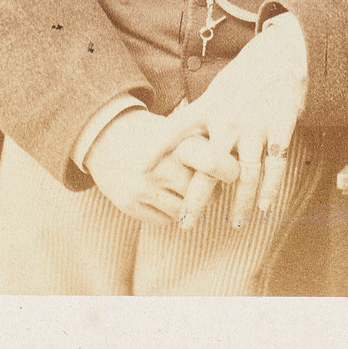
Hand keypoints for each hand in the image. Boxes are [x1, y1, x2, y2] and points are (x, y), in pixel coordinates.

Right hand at [84, 106, 238, 225]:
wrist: (104, 136)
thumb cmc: (154, 132)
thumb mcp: (179, 129)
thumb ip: (206, 145)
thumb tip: (243, 164)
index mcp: (178, 143)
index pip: (215, 164)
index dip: (230, 170)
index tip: (235, 172)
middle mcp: (162, 167)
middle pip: (203, 194)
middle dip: (212, 192)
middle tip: (213, 185)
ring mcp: (145, 189)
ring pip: (186, 212)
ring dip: (192, 204)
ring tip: (187, 187)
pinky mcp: (131, 205)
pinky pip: (165, 219)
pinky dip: (171, 211)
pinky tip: (166, 194)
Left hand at [147, 15, 307, 230]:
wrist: (283, 55)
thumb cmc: (246, 75)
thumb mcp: (217, 90)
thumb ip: (201, 114)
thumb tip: (179, 138)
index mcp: (209, 107)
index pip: (176, 128)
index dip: (156, 148)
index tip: (141, 170)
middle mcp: (228, 119)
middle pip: (207, 167)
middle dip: (196, 199)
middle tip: (185, 222)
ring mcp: (254, 127)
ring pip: (244, 174)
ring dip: (239, 203)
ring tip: (234, 223)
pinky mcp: (279, 130)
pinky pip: (273, 166)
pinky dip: (270, 188)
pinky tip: (265, 206)